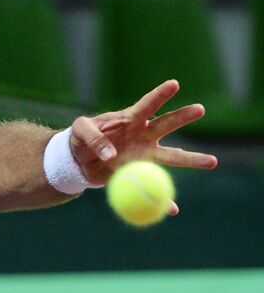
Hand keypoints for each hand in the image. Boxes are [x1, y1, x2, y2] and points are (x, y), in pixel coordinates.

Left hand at [70, 79, 217, 209]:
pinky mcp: (140, 172)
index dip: (160, 94)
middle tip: (200, 109)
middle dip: (183, 116)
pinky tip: (172, 208)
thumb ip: (93, 138)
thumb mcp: (79, 131)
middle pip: (167, 125)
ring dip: (191, 160)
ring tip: (213, 162)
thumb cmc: (80, 139)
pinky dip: (162, 199)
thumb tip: (111, 155)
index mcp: (129, 119)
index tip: (174, 84)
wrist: (78, 161)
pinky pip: (154, 185)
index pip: (147, 105)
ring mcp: (145, 154)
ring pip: (172, 157)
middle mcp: (143, 134)